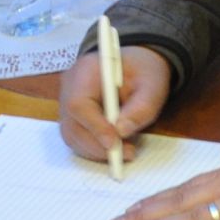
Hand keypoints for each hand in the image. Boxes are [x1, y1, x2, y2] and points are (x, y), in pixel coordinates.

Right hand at [58, 45, 170, 164]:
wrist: (137, 65)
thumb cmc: (143, 71)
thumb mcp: (152, 85)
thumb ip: (141, 107)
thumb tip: (122, 132)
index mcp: (86, 70)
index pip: (78, 103)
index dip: (94, 127)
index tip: (114, 143)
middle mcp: (70, 85)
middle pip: (71, 124)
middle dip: (97, 145)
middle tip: (125, 154)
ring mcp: (67, 101)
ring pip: (72, 135)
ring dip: (96, 150)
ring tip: (124, 152)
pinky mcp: (72, 115)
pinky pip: (76, 137)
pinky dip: (94, 148)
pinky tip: (114, 148)